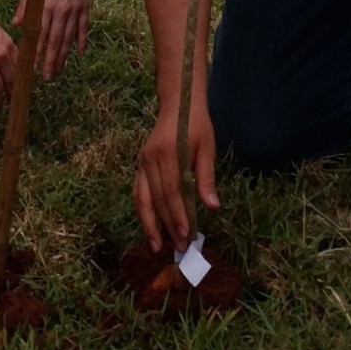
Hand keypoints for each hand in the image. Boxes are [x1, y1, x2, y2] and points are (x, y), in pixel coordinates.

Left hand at [13, 0, 89, 78]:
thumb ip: (25, 6)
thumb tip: (17, 24)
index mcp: (46, 5)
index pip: (40, 35)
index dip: (37, 52)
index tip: (33, 67)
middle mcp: (61, 10)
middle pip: (55, 41)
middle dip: (51, 61)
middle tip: (47, 77)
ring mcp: (74, 8)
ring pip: (68, 38)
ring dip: (64, 55)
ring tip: (59, 70)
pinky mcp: (84, 5)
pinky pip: (83, 27)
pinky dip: (81, 41)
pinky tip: (79, 53)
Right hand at [134, 100, 219, 252]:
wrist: (178, 103)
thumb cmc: (196, 125)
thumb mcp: (207, 147)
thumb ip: (206, 177)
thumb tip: (212, 206)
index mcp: (169, 153)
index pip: (172, 191)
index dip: (178, 214)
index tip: (186, 235)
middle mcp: (151, 159)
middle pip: (157, 198)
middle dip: (167, 225)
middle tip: (178, 247)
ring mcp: (142, 161)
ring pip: (142, 198)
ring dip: (149, 224)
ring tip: (157, 246)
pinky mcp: (140, 164)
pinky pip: (138, 191)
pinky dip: (143, 211)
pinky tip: (149, 226)